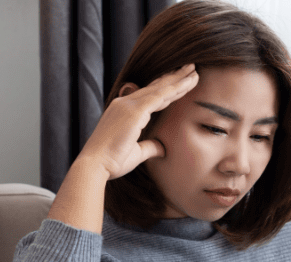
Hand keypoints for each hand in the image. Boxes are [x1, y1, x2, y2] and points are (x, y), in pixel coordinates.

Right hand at [76, 63, 198, 179]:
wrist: (96, 165)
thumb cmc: (111, 162)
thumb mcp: (136, 153)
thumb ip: (150, 147)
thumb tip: (163, 148)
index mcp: (123, 111)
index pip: (149, 96)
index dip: (166, 88)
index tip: (180, 82)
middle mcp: (125, 103)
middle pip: (155, 87)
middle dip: (174, 77)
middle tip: (190, 68)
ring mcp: (128, 105)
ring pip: (160, 88)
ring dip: (179, 79)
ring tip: (194, 70)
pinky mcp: (134, 111)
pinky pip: (160, 96)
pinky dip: (175, 88)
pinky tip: (188, 82)